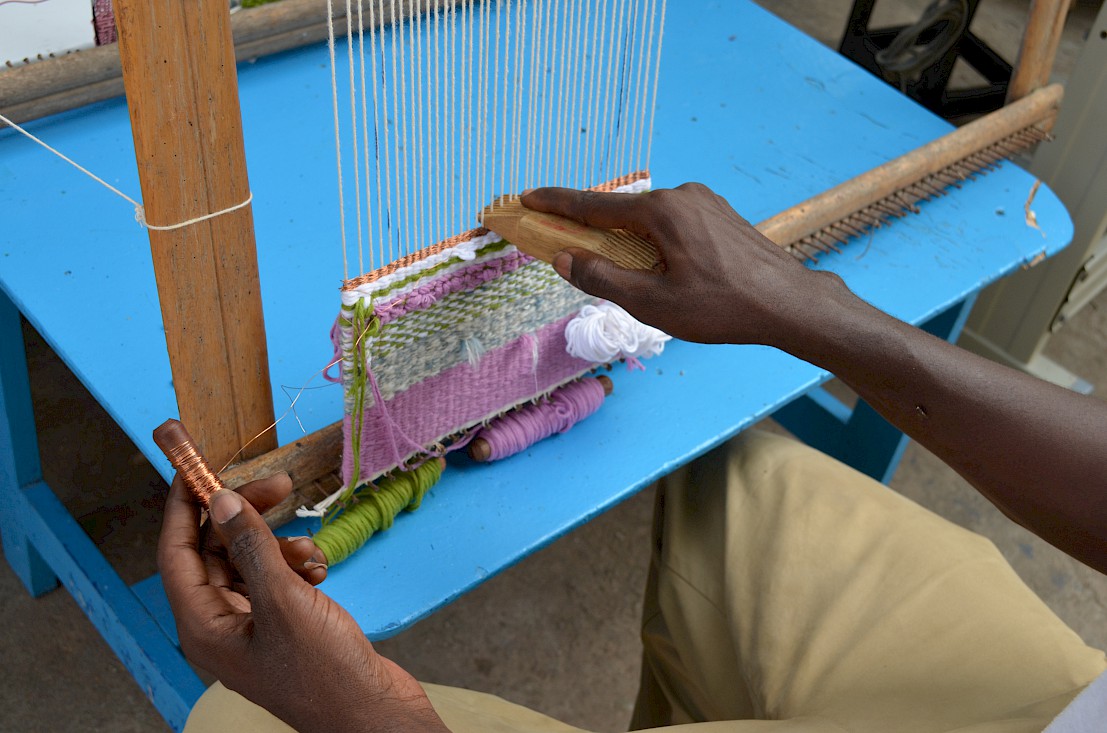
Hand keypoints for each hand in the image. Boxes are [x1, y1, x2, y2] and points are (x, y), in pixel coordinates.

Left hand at [158, 475, 446, 732]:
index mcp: (204, 627)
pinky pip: (278, 580)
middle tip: (279, 486)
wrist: (371, 712)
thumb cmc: (323, 671)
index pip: (178, 554)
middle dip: (247, 518)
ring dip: (281, 545)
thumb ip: (251, 547)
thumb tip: (223, 502)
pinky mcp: (284, 626)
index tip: (194, 468)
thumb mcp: (284, 601)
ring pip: (252, 562)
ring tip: (313, 551)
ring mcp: (254, 626)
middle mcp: (221, 625)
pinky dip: (298, 566)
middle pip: (218, 551)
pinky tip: (321, 570)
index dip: (183, 508)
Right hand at [522, 182, 844, 347]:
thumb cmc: (722, 307)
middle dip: (591, 226)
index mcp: (662, 211)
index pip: (594, 206)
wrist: (789, 303)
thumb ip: (603, 279)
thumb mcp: (653, 303)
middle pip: (621, 212)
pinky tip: (656, 266)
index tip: (527, 197)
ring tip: (616, 269)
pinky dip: (652, 239)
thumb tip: (565, 259)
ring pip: (649, 219)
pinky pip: (672, 223)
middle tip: (564, 242)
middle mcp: (683, 195)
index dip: (556, 204)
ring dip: (626, 239)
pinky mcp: (720, 215)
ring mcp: (705, 202)